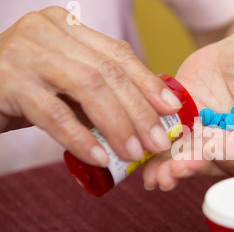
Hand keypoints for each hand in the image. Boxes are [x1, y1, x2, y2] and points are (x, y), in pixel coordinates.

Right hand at [0, 6, 181, 166]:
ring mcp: (26, 52)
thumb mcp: (65, 84)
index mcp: (66, 28)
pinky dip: (80, 137)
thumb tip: (146, 121)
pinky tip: (99, 156)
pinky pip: (54, 113)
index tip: (172, 109)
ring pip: (88, 88)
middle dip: (139, 110)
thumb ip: (100, 93)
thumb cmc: (24, 90)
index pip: (118, 54)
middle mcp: (47, 32)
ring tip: (133, 153)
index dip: (148, 83)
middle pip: (108, 72)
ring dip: (117, 125)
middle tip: (157, 142)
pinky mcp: (7, 80)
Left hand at [142, 32, 233, 190]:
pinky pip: (176, 151)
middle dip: (197, 167)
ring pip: (196, 163)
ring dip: (174, 171)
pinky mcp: (191, 137)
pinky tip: (146, 170)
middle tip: (174, 170)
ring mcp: (214, 145)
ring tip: (156, 176)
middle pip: (222, 165)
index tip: (213, 150)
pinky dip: (160, 161)